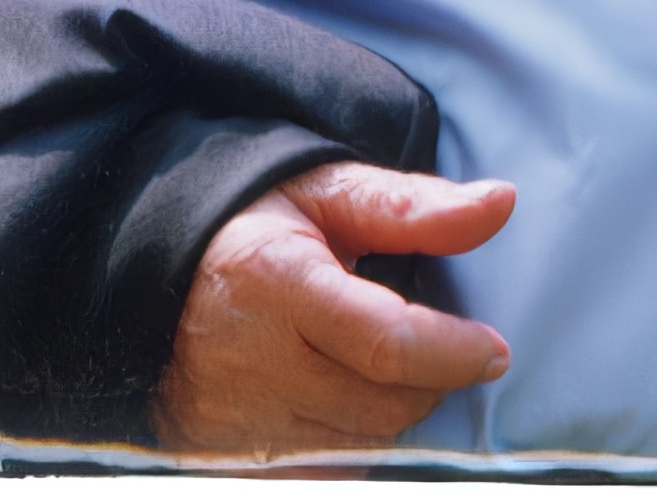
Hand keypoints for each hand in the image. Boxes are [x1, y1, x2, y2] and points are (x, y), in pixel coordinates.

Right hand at [151, 159, 515, 458]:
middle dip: (429, 387)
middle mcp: (250, 363)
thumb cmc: (259, 223)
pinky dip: (347, 454)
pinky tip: (353, 410)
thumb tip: (500, 204)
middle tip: (445, 354)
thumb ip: (413, 206)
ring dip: (390, 422)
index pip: (385, 343)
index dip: (452, 353)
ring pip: (348, 453)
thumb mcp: (330, 191)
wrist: (156, 273)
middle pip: (374, 409)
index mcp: (279, 282)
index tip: (495, 351)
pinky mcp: (217, 462)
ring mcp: (228, 424)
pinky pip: (310, 478)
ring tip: (394, 375)